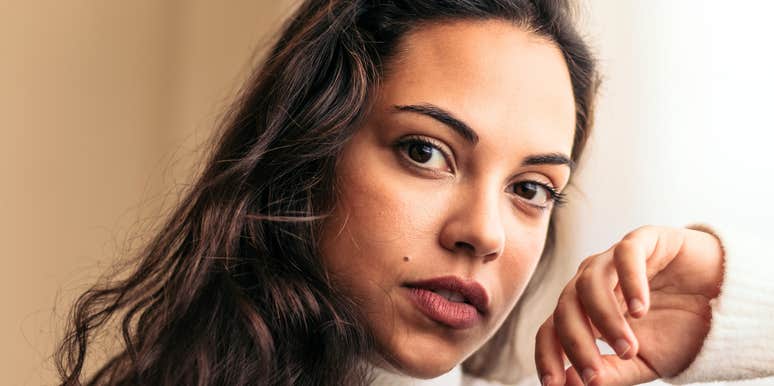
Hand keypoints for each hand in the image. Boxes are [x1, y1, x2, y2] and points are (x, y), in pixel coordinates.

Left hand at [534, 225, 724, 385]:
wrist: (727, 304)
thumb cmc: (680, 330)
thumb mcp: (644, 361)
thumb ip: (611, 371)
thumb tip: (576, 384)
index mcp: (585, 311)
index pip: (551, 329)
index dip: (547, 355)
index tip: (553, 384)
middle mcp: (592, 283)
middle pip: (565, 308)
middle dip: (577, 344)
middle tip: (595, 374)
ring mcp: (613, 260)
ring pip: (589, 282)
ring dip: (604, 319)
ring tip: (628, 347)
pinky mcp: (644, 240)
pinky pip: (626, 254)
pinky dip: (629, 282)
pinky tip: (640, 310)